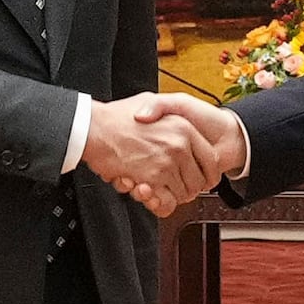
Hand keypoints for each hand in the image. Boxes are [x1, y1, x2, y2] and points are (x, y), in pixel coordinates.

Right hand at [82, 95, 224, 216]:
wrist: (93, 127)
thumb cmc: (116, 116)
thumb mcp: (149, 101)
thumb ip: (167, 112)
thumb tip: (180, 127)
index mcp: (183, 127)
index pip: (210, 159)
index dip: (206, 173)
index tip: (199, 178)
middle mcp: (179, 144)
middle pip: (200, 180)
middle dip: (188, 187)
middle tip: (174, 185)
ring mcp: (167, 162)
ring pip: (184, 193)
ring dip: (171, 195)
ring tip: (156, 187)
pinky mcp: (153, 178)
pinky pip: (167, 201)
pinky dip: (160, 203)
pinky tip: (149, 192)